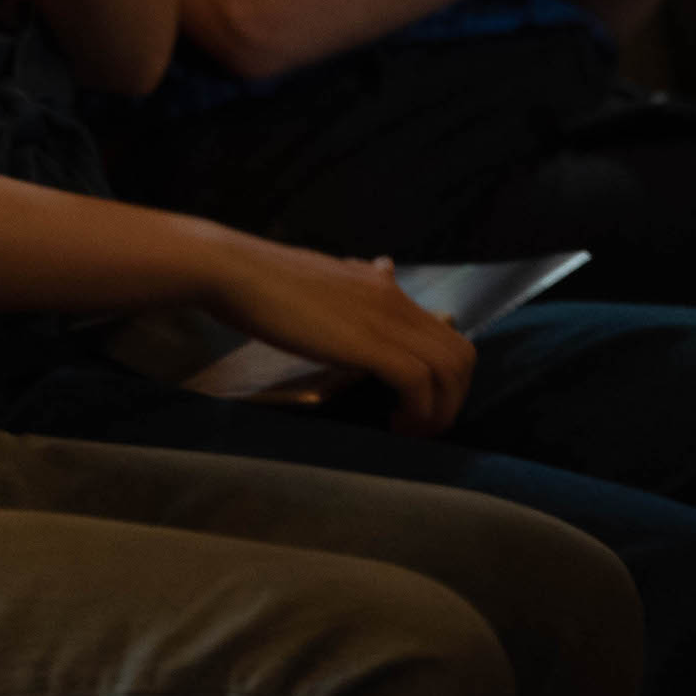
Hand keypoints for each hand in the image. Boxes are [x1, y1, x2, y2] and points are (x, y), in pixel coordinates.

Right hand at [201, 232, 475, 437]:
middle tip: (418, 423)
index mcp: (382, 286)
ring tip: (407, 429)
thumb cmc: (260, 277)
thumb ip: (356, 279)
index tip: (417, 401)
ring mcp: (384, 319)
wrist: (233, 269)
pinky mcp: (368, 342)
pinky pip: (419, 383)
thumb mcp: (322, 274)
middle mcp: (394, 299)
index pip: (447, 333)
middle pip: (462, 356)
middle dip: (452, 400)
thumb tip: (384, 266)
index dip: (445, 376)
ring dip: (438, 411)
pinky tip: (393, 424)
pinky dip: (417, 412)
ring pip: (450, 371)